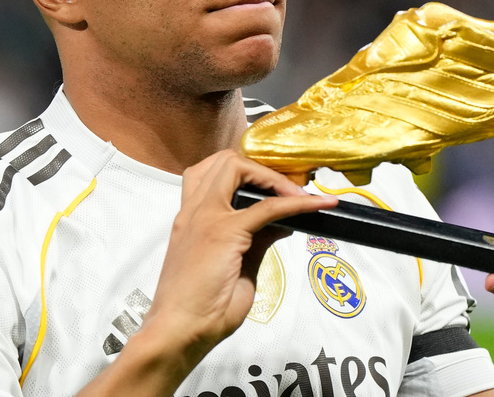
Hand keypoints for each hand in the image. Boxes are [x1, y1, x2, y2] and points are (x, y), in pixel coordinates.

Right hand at [144, 150, 336, 366]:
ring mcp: (206, 218)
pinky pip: (268, 207)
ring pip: (236, 167)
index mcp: (191, 218)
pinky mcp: (224, 233)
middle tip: (287, 188)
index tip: (277, 189)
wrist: (176, 332)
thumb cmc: (198, 310)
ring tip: (295, 193)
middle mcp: (194, 211)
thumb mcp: (234, 268)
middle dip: (260, 167)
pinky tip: (317, 205)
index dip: (249, 174)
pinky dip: (298, 203)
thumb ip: (255, 242)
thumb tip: (282, 224)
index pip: (214, 175)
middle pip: (224, 161)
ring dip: (271, 175)